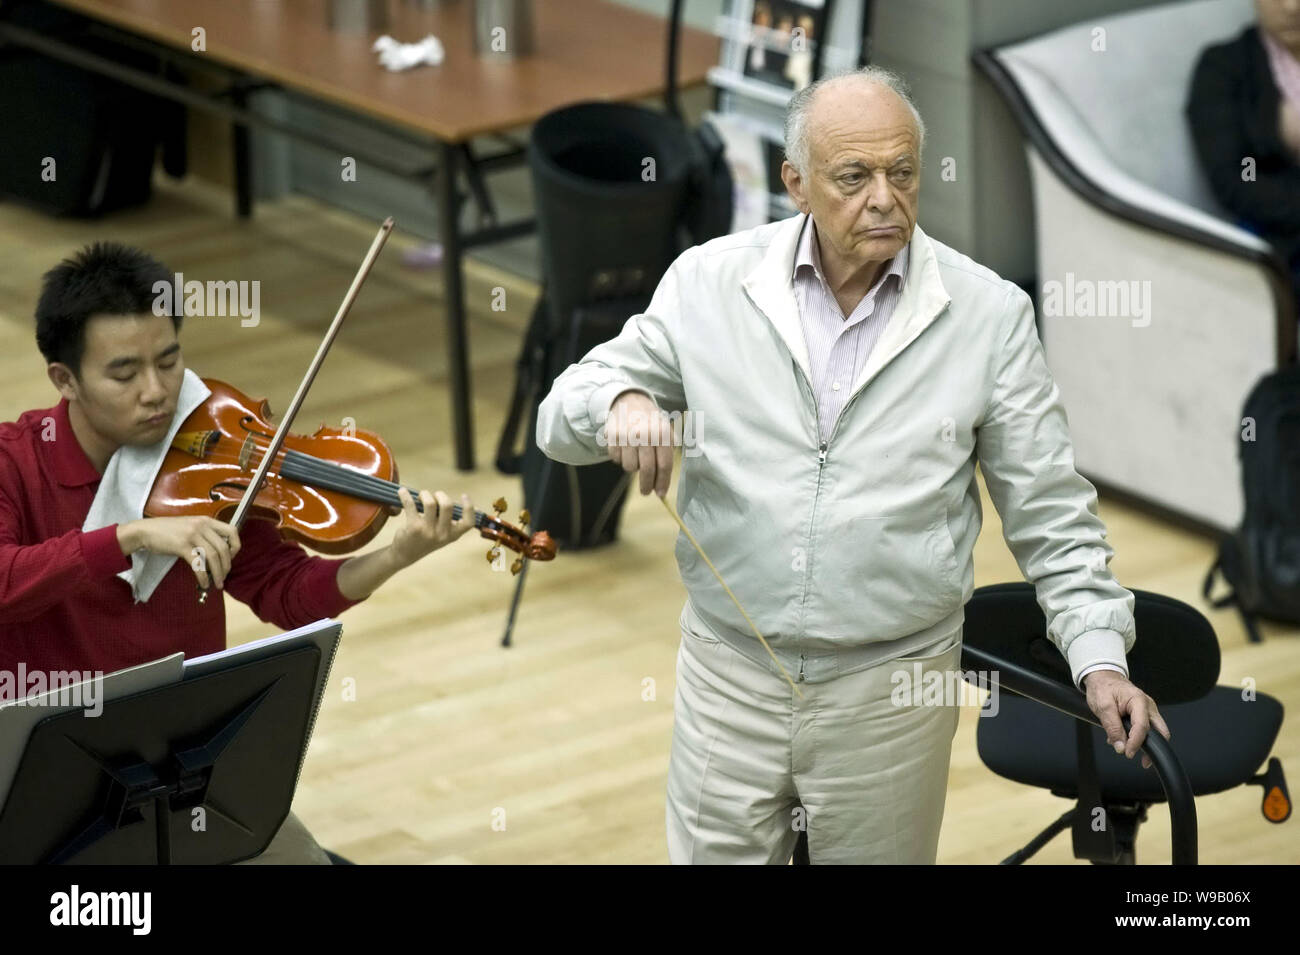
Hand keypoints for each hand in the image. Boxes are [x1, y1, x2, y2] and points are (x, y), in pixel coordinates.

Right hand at [117, 516, 240, 589]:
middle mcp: (202, 526)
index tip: (231, 558)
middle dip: (226, 565)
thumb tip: (220, 552)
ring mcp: (192, 535)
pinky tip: (204, 583)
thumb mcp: (191, 526)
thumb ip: (206, 534)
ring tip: (217, 583)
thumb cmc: (169, 531)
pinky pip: (198, 564)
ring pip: (212, 557)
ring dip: (217, 573)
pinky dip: (203, 576)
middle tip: (224, 576)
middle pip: (223, 548)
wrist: (146, 531)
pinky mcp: (182, 546)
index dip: (235, 546)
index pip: (232, 531)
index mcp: (207, 521)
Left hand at [390, 488, 474, 566]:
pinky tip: (402, 492)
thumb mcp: (443, 534)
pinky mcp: (414, 528)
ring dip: (424, 494)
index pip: (468, 522)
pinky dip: (405, 495)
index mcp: (453, 535)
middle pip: (447, 505)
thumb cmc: (426, 539)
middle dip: (440, 494)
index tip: (464, 495)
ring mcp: (428, 532)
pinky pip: (410, 505)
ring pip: (430, 503)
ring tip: (420, 496)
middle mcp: (442, 534)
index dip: (468, 507)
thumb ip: (452, 521)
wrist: (406, 555)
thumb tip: (471, 506)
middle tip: (433, 496)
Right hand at [604, 390, 674, 497]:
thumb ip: (668, 453)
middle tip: (646, 492)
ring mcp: (627, 435)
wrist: (629, 400)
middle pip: (647, 469)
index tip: (660, 494)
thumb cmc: (651, 421)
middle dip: (646, 485)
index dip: (663, 482)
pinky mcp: (612, 436)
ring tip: (636, 457)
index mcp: (662, 432)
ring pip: (630, 467)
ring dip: (633, 467)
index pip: (664, 464)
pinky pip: (616, 460)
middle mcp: (644, 434)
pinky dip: (621, 459)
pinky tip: (625, 449)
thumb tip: (662, 485)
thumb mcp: (665, 430)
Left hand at [1082, 670, 1170, 769]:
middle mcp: (1148, 706)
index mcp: (1138, 700)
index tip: (1128, 753)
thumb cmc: (1103, 688)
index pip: (1142, 726)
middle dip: (1153, 748)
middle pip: (1159, 731)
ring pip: (1155, 732)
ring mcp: (1148, 711)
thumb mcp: (1102, 706)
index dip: (1136, 742)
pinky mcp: (1144, 715)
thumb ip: (1112, 727)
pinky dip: (1138, 738)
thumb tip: (1120, 746)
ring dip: (1144, 744)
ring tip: (1129, 751)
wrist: (1103, 679)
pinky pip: (1146, 730)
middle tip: (1143, 762)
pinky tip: (1124, 741)